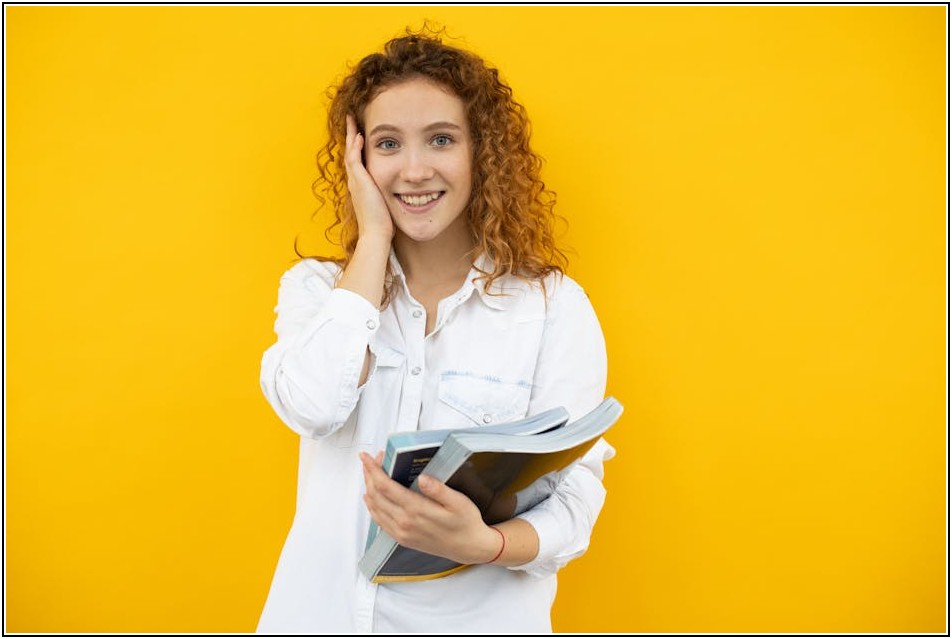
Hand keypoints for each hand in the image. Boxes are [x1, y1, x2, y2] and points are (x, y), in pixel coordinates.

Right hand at [345, 114, 393, 241]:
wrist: (376, 234)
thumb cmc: (383, 223)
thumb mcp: (385, 203)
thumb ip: (389, 194)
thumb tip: (402, 191)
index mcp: (360, 186)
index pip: (357, 161)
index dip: (357, 147)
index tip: (360, 133)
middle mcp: (355, 181)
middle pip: (350, 152)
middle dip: (351, 136)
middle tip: (351, 120)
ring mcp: (355, 181)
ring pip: (349, 153)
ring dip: (351, 136)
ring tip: (352, 121)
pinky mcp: (359, 183)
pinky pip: (354, 160)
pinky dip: (356, 147)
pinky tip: (360, 136)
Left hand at [360, 452, 501, 564]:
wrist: (469, 548)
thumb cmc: (465, 523)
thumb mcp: (459, 502)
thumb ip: (439, 490)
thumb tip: (422, 478)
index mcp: (417, 510)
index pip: (385, 486)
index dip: (373, 470)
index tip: (366, 457)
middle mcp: (405, 523)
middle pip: (376, 495)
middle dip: (369, 474)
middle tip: (370, 460)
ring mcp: (402, 532)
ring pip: (374, 507)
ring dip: (368, 488)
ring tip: (370, 473)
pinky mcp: (402, 539)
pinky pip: (379, 522)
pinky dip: (372, 507)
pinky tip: (371, 499)